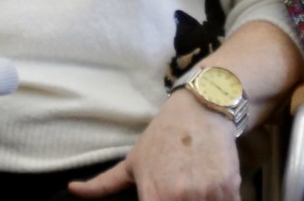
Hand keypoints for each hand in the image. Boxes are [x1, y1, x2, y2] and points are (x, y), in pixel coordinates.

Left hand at [68, 91, 240, 199]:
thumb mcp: (132, 161)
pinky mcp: (230, 189)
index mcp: (155, 194)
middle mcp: (181, 197)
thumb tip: (72, 190)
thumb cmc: (163, 138)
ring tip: (192, 190)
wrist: (201, 111)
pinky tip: (209, 191)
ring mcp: (208, 194)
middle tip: (176, 194)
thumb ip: (103, 184)